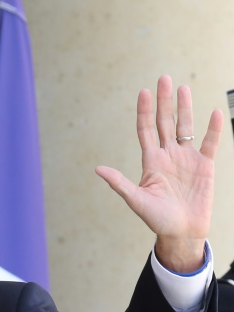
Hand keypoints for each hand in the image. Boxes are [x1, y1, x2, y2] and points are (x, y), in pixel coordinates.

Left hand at [95, 75, 221, 271]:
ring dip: (185, 108)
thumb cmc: (157, 218)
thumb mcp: (136, 200)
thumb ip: (120, 183)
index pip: (146, 130)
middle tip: (163, 78)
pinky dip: (213, 129)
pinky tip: (214, 113)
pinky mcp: (204, 166)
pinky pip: (210, 143)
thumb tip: (98, 169)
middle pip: (165, 122)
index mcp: (151, 161)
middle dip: (164, 101)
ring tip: (183, 88)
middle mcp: (167, 155)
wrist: (181, 232)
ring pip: (185, 127)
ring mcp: (186, 158)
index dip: (145, 111)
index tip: (144, 92)